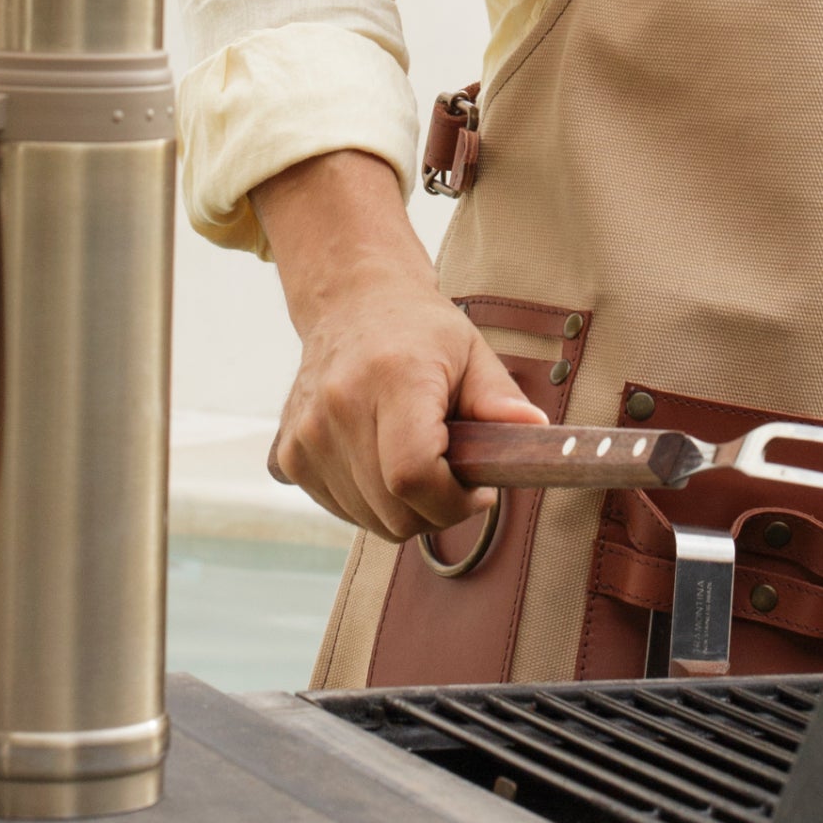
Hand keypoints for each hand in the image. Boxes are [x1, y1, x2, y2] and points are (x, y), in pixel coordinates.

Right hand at [252, 149, 545, 541]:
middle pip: (392, 509)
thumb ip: (500, 400)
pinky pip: (340, 510)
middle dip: (437, 510)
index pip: (413, 475)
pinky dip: (370, 501)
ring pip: (367, 519)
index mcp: (392, 378)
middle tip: (457, 477)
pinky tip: (382, 458)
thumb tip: (534, 431)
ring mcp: (306, 435)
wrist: (351, 303)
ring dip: (403, 507)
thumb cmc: (419, 329)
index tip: (478, 492)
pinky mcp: (288, 455)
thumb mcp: (471, 352)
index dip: (452, 501)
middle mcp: (339, 407)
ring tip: (419, 457)